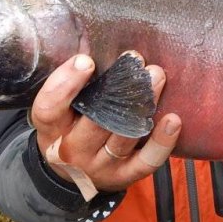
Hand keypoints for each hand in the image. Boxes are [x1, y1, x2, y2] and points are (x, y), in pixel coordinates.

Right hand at [30, 52, 180, 193]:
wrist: (72, 175)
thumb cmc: (69, 128)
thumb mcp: (59, 109)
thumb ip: (73, 84)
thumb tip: (94, 44)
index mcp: (51, 129)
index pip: (50, 108)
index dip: (66, 84)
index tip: (87, 60)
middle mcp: (72, 151)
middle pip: (96, 120)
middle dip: (119, 87)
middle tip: (135, 59)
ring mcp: (100, 167)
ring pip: (123, 136)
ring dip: (143, 104)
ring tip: (156, 76)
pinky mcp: (124, 177)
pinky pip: (146, 161)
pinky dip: (162, 142)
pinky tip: (172, 119)